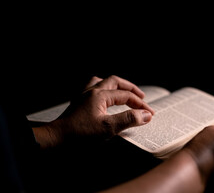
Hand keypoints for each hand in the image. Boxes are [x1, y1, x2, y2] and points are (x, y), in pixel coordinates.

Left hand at [33, 75, 154, 147]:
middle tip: (141, 97)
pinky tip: (104, 96)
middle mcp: (92, 91)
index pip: (126, 96)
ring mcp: (84, 95)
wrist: (56, 139)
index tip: (149, 114)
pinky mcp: (79, 102)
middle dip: (130, 88)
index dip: (140, 105)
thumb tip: (145, 115)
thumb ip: (128, 119)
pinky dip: (103, 89)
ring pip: (103, 82)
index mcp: (100, 95)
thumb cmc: (80, 135)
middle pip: (115, 82)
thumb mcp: (108, 128)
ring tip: (124, 91)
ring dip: (116, 85)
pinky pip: (93, 88)